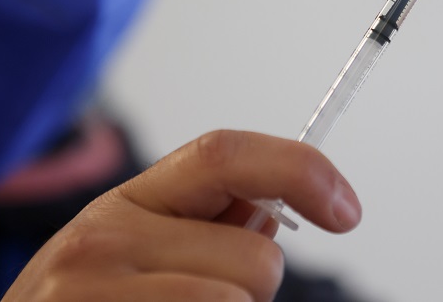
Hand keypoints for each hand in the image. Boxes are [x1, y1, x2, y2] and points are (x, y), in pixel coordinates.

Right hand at [3, 131, 360, 301]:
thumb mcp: (133, 247)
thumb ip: (202, 221)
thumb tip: (277, 207)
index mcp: (124, 200)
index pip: (225, 154)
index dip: (301, 170)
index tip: (347, 210)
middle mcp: (102, 238)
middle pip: (257, 257)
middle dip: (252, 285)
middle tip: (195, 296)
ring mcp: (94, 294)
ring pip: (240, 301)